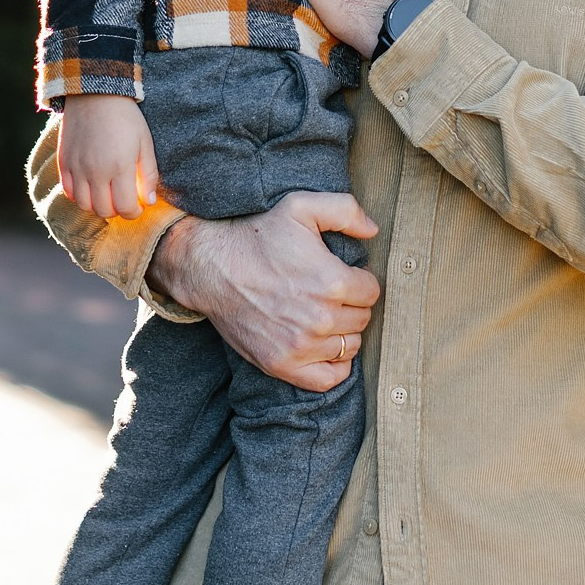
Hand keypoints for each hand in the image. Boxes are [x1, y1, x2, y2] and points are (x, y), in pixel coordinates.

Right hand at [56, 93, 156, 221]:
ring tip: (107, 195)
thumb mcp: (145, 143)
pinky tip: (90, 187)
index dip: (134, 213)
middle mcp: (95, 171)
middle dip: (117, 211)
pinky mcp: (63, 162)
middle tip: (123, 201)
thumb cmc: (126, 117)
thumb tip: (149, 202)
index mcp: (120, 166)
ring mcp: (77, 167)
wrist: (95, 93)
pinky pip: (68, 191)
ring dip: (97, 206)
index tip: (138, 207)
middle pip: (103, 210)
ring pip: (84, 205)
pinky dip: (79, 196)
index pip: (125, 207)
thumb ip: (149, 174)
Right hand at [151, 192, 380, 390]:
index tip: (343, 274)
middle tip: (330, 293)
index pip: (371, 292)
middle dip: (351, 304)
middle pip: (361, 319)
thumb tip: (373, 230)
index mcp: (330, 282)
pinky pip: (328, 379)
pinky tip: (323, 346)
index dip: (359, 280)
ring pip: (349, 347)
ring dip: (342, 332)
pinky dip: (333, 365)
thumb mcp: (300, 206)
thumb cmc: (256, 235)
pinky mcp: (281, 364)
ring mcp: (300, 346)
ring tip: (323, 314)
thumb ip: (345, 210)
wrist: (210, 267)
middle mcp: (319, 319)